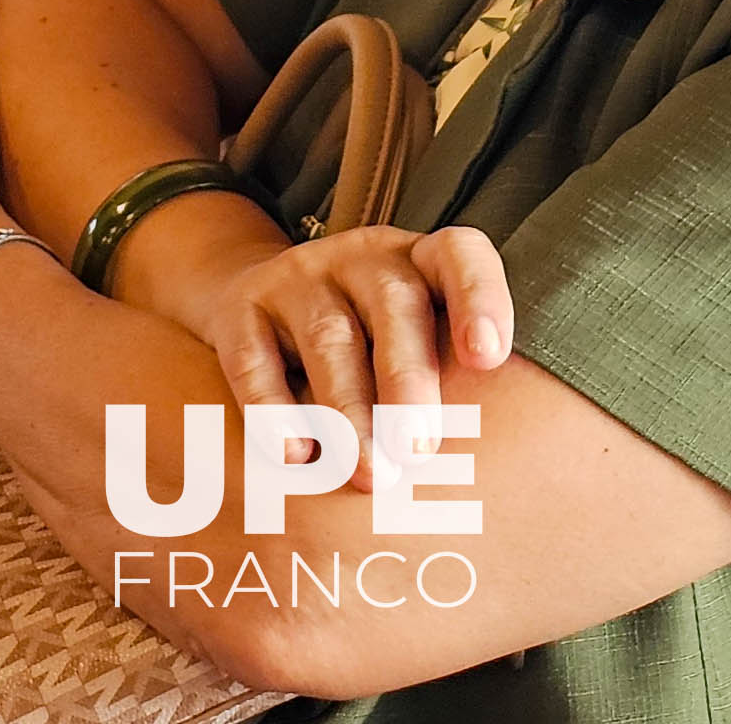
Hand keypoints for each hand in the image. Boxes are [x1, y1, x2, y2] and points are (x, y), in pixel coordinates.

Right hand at [204, 224, 514, 488]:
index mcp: (418, 260)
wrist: (256, 298)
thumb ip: (448, 382)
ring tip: (370, 474)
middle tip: (418, 449)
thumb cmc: (367, 341)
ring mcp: (298, 278)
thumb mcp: (413, 339)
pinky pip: (254, 359)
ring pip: (329, 339)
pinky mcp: (242, 308)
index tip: (489, 359)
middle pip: (394, 305)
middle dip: (409, 379)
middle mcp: (361, 258)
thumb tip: (485, 467)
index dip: (480, 299)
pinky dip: (273, 411)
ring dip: (350, 411)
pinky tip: (296, 455)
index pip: (459, 256)